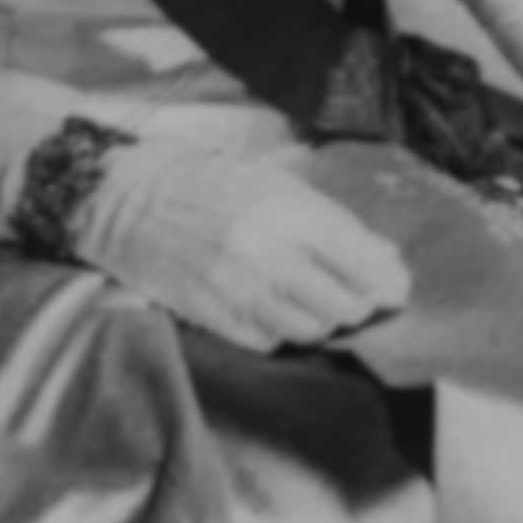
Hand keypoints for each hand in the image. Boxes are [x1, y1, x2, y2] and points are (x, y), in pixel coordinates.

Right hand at [81, 136, 412, 353]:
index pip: (364, 262)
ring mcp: (239, 290)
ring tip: (320, 305)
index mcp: (288, 211)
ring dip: (324, 321)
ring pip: (311, 330)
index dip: (389, 281)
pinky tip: (278, 311)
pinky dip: (283, 332)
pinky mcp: (213, 316)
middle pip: (345, 305)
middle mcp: (268, 254)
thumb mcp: (272, 182)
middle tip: (362, 298)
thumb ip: (327, 220)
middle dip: (361, 305)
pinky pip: (270, 341)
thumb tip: (382, 260)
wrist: (125, 199)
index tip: (396, 286)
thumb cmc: (205, 182)